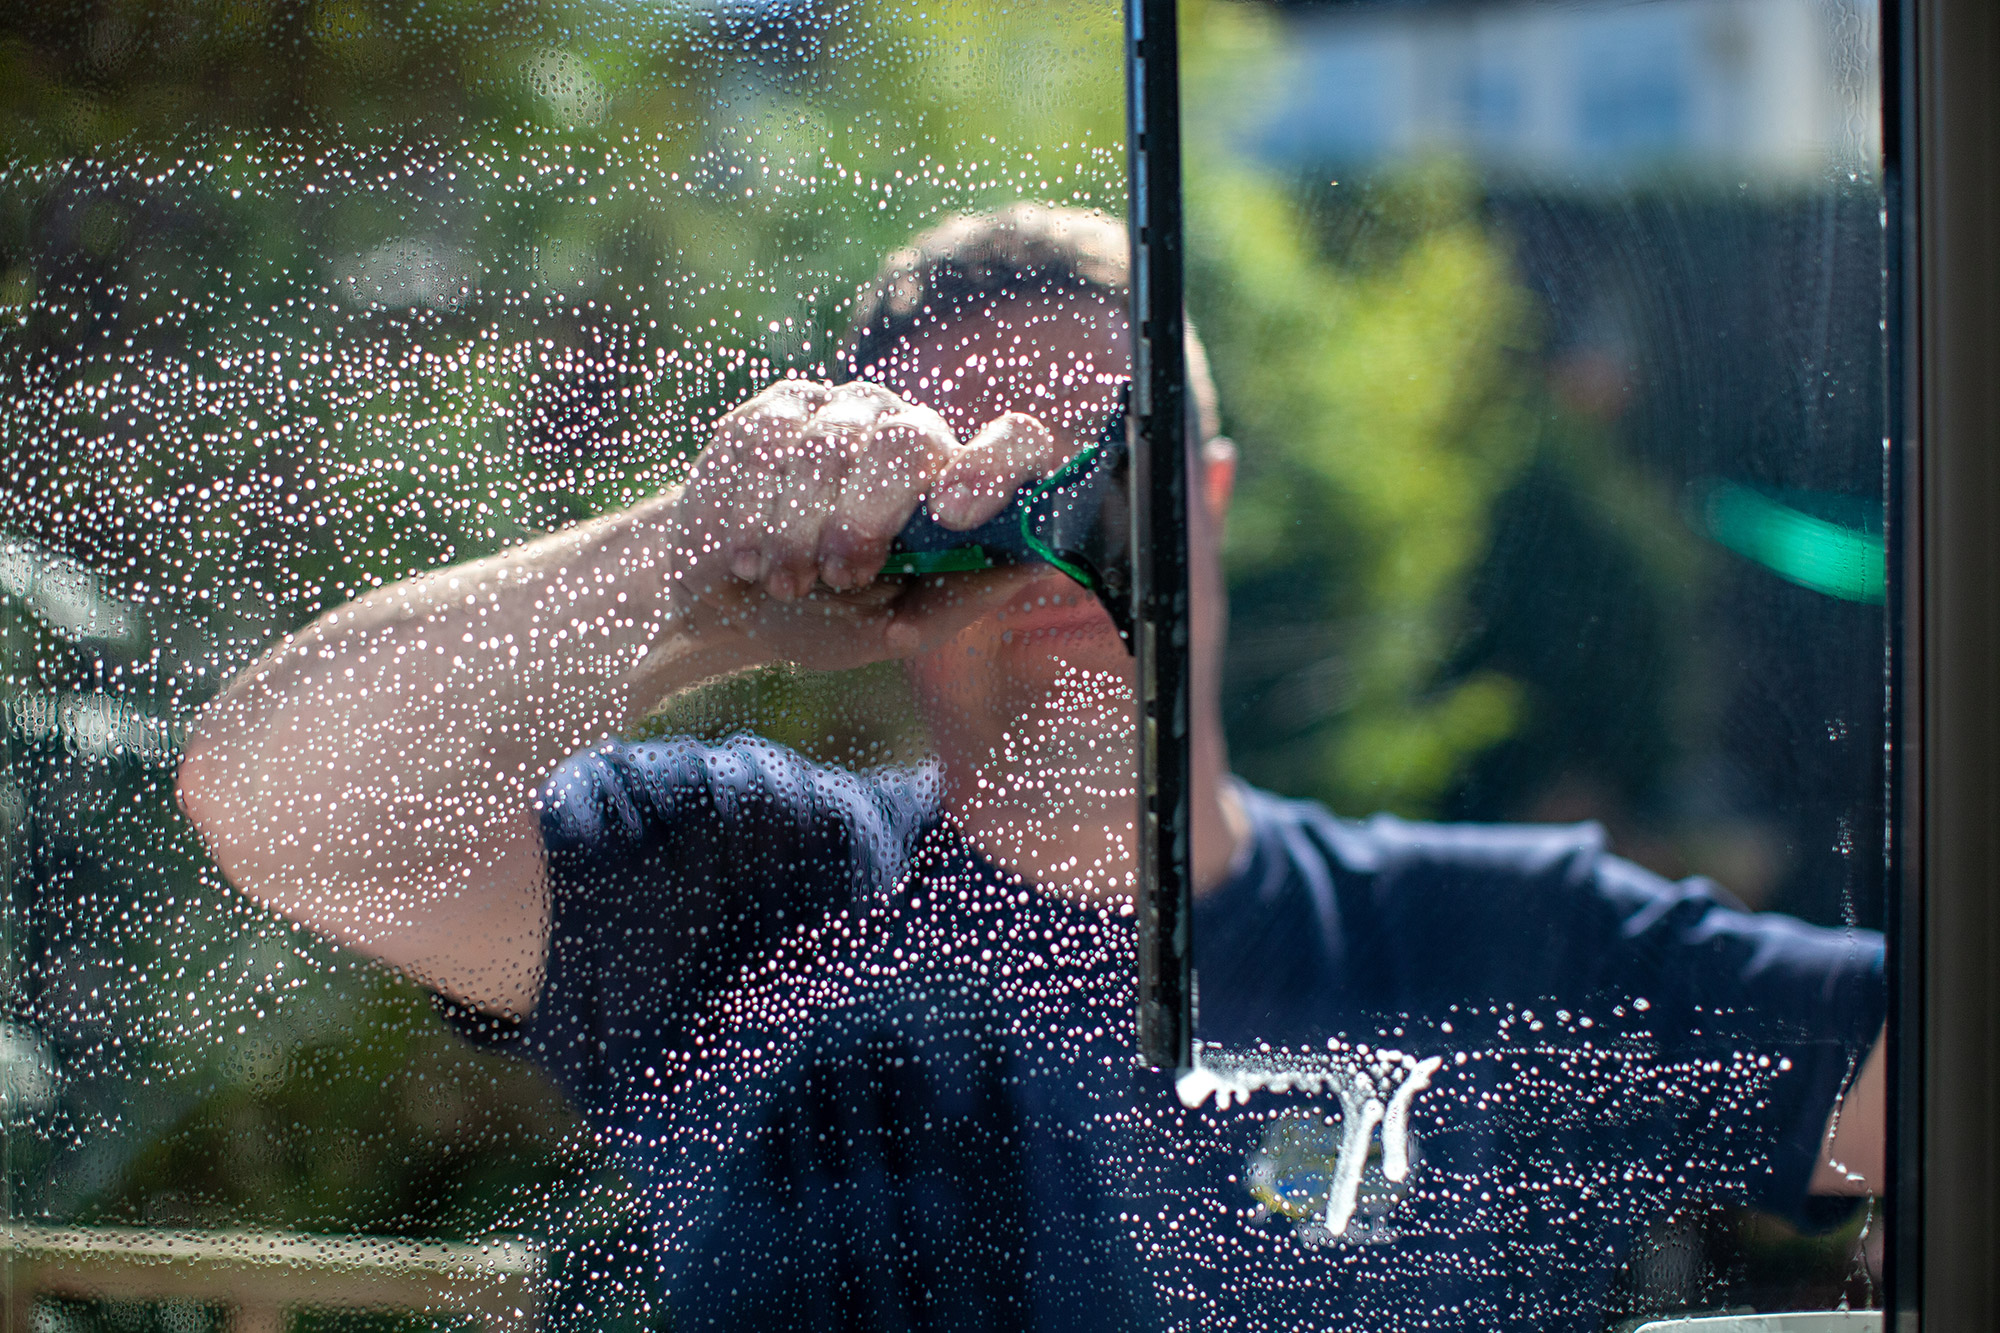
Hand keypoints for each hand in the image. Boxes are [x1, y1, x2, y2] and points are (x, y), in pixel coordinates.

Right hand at [658, 378, 1060, 673]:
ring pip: (829, 447)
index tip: (953, 515)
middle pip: (910, 441)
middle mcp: (912, 434)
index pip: (1013, 442)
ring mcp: (844, 414)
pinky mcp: (775, 412)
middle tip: (841, 575)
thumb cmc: (833, 614)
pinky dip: (752, 514)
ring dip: (801, 530)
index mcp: (962, 483)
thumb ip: (961, 595)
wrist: (734, 603)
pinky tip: (748, 557)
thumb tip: (1033, 563)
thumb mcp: (901, 626)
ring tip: (786, 582)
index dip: (991, 469)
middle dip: (870, 517)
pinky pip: (766, 444)